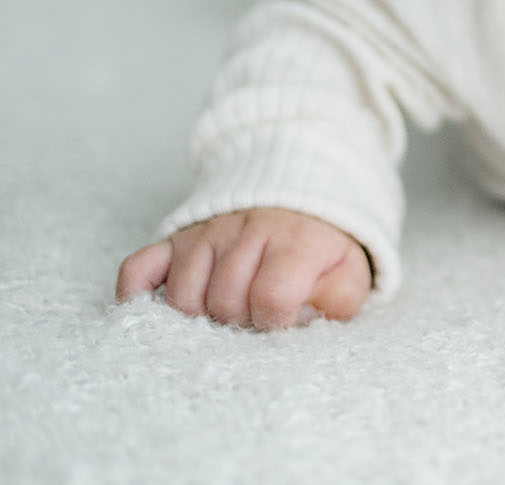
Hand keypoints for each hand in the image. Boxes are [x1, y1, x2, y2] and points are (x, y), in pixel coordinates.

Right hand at [116, 207, 371, 329]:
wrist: (298, 196)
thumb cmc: (320, 250)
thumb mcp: (348, 273)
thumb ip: (337, 302)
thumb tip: (298, 325)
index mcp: (294, 242)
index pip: (272, 296)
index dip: (275, 322)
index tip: (280, 324)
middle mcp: (245, 232)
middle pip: (223, 300)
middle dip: (238, 323)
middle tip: (251, 319)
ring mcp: (205, 234)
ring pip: (181, 294)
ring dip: (197, 317)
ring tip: (219, 316)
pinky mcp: (174, 239)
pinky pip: (137, 270)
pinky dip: (138, 297)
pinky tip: (158, 315)